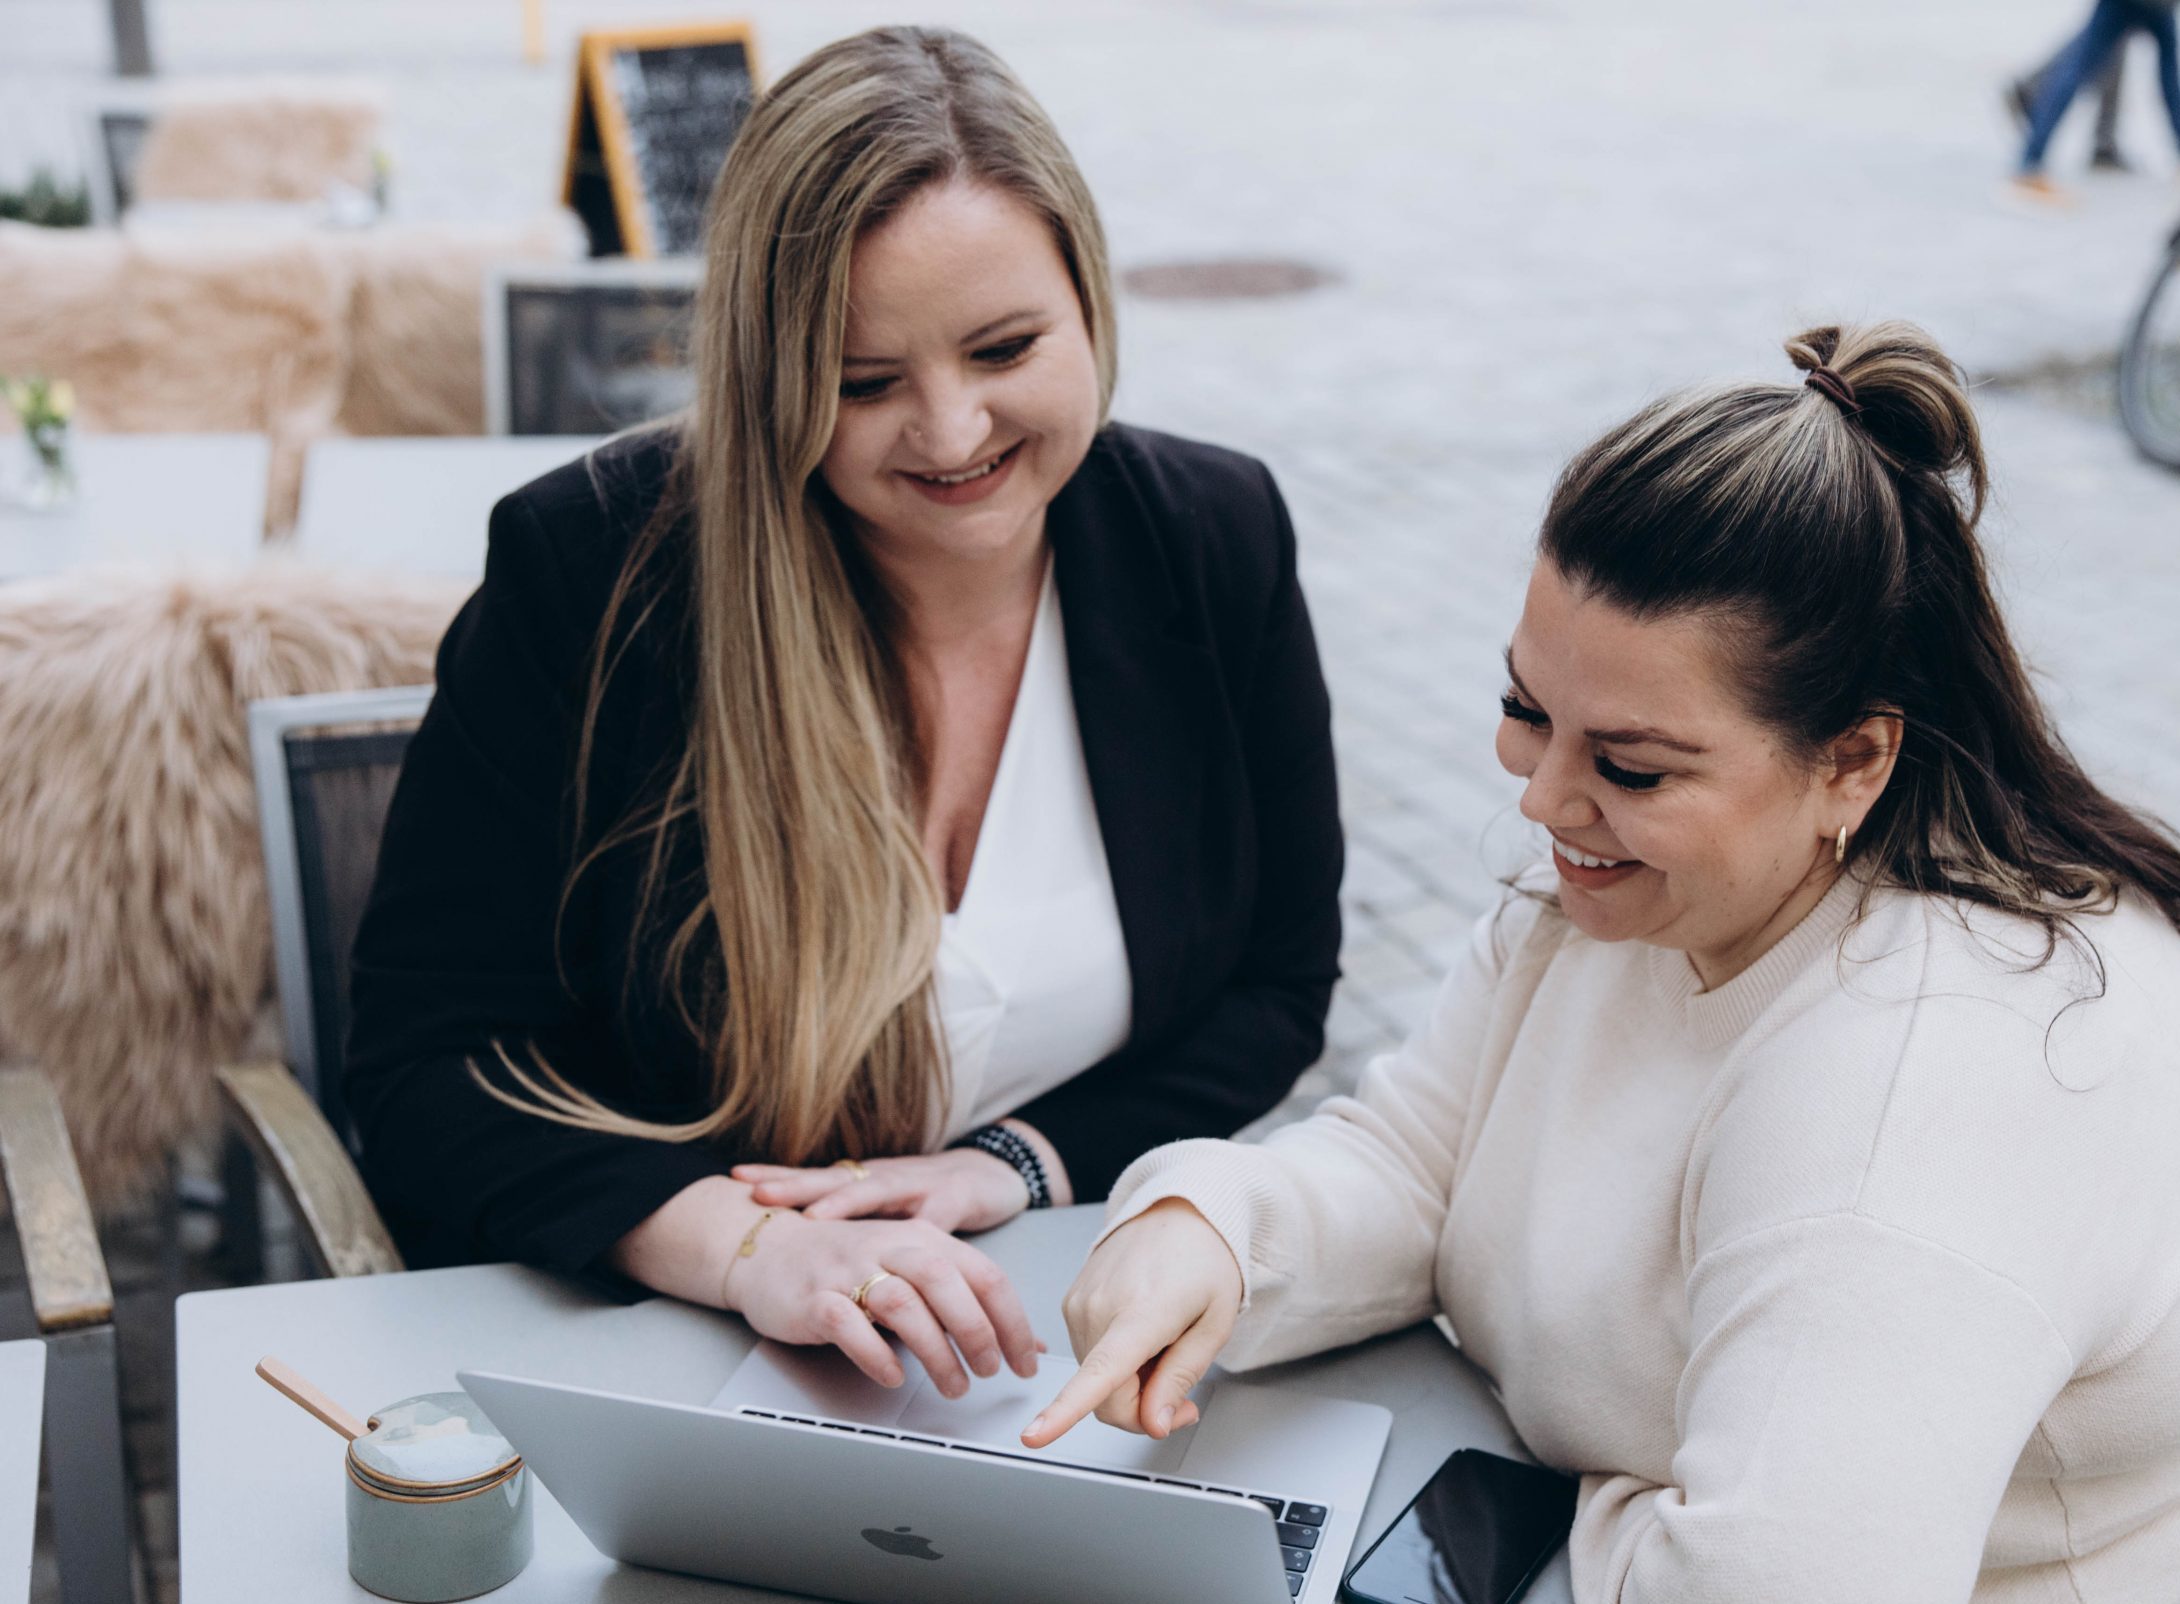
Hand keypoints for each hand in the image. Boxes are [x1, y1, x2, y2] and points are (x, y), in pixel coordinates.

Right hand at [726, 1212, 1040, 1398]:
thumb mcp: (912, 1271)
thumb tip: (1026, 1343)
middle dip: (977, 1332)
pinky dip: (876, 1354)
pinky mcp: (814, 1297)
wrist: (769, 1249)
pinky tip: (893, 1376)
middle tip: (989, 1372)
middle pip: (947, 1282)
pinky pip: (849, 1324)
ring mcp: (849, 1269)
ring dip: (935, 1351)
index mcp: (922, 1238)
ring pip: (903, 1303)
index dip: (1011, 1321)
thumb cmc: (847, 1264)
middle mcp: (890, 1246)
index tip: (1024, 1361)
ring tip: (951, 1385)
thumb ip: (966, 1301)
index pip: (984, 1274)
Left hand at [733, 1148, 1031, 1232]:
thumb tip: (801, 1253)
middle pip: (834, 1179)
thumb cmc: (929, 1197)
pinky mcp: (956, 1199)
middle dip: (797, 1185)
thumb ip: (849, 1232)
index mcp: (864, 1183)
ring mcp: (918, 1186)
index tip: (738, 1178)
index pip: (815, 1177)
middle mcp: (885, 1178)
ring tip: (817, 1213)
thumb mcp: (884, 1214)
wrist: (990, 1173)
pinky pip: (936, 1218)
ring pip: (878, 1191)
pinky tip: (909, 1236)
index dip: (778, 1177)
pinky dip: (921, 1228)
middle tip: (760, 1193)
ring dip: (847, 1200)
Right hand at [1020, 1198, 1242, 1448]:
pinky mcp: (1070, 1303)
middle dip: (1142, 1412)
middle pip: (1105, 1399)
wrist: (1179, 1210)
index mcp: (1141, 1312)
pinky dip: (1114, 1363)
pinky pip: (1089, 1357)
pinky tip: (1141, 1336)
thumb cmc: (1204, 1260)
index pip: (1098, 1374)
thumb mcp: (1214, 1323)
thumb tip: (1153, 1423)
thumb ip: (1181, 1377)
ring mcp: (1079, 1303)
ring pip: (1095, 1382)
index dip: (1064, 1411)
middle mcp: (1099, 1307)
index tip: (1034, 1436)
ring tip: (1163, 1347)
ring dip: (1130, 1385)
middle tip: (1181, 1400)